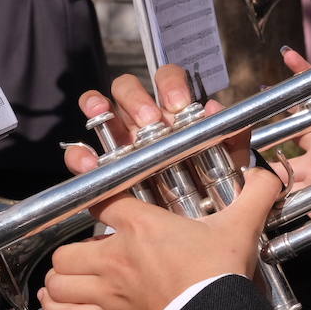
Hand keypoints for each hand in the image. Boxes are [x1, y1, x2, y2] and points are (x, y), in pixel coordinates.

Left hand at [39, 168, 282, 309]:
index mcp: (141, 226)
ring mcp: (110, 290)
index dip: (96, 196)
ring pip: (60, 282)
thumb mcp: (241, 226)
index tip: (101, 199)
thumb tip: (272, 172)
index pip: (100, 200)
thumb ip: (256, 193)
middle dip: (70, 251)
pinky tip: (55, 302)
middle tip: (87, 252)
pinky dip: (58, 308)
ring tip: (68, 277)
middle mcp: (116, 256)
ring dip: (60, 280)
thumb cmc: (221, 272)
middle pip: (66, 250)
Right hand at [62, 64, 248, 177]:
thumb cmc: (208, 188)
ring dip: (97, 106)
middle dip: (136, 98)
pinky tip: (89, 162)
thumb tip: (215, 109)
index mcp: (172, 112)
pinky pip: (81, 155)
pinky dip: (80, 155)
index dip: (169, 84)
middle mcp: (141, 121)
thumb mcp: (226, 165)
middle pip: (128, 89)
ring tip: (100, 115)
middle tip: (149, 120)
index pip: (166, 80)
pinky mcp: (99, 169)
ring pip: (100, 110)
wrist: (192, 229)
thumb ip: (230, 137)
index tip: (178, 104)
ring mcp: (118, 141)